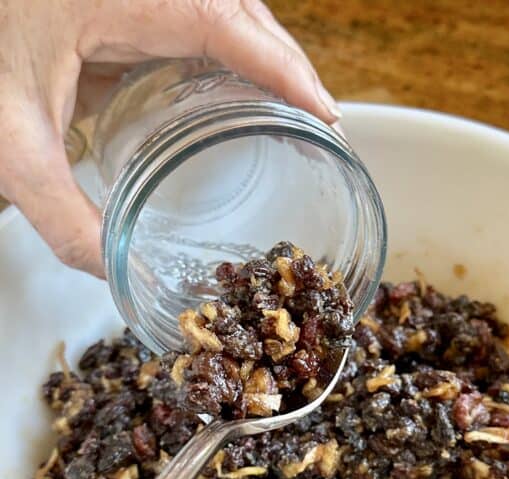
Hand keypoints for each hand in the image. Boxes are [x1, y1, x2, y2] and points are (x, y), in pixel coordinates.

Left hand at [0, 0, 339, 275]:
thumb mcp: (12, 143)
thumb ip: (60, 215)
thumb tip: (112, 270)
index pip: (222, 20)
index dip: (283, 66)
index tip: (324, 112)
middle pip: (239, 10)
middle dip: (287, 65)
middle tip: (318, 121)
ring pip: (224, 13)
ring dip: (265, 59)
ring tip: (293, 110)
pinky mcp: (125, 9)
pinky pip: (196, 25)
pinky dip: (230, 57)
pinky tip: (238, 93)